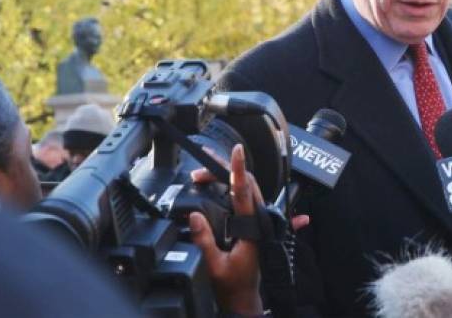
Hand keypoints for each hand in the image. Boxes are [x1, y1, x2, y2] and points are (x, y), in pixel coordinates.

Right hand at [189, 144, 263, 314]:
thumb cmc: (232, 285)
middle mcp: (257, 220)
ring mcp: (255, 221)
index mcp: (252, 228)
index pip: (245, 191)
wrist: (244, 299)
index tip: (237, 151)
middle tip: (198, 172)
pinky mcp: (251, 225)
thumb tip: (194, 216)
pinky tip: (219, 183)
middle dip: (223, 171)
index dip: (239, 169)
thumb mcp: (214, 265)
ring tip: (203, 176)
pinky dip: (231, 188)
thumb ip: (204, 241)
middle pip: (245, 184)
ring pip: (246, 190)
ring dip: (226, 179)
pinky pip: (244, 200)